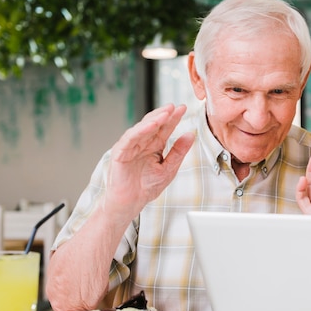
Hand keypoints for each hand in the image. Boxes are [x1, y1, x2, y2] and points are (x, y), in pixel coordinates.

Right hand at [104, 104, 194, 219]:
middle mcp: (142, 143)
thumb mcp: (169, 168)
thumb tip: (190, 135)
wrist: (131, 203)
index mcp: (154, 146)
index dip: (174, 118)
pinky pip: (130, 139)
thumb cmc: (147, 187)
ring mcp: (130, 147)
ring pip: (141, 128)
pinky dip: (140, 131)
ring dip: (153, 120)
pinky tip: (150, 125)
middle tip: (174, 107)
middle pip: (153, 124)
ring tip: (165, 114)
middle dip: (164, 115)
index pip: (165, 128)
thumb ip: (178, 151)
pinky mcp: (120, 153)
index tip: (183, 108)